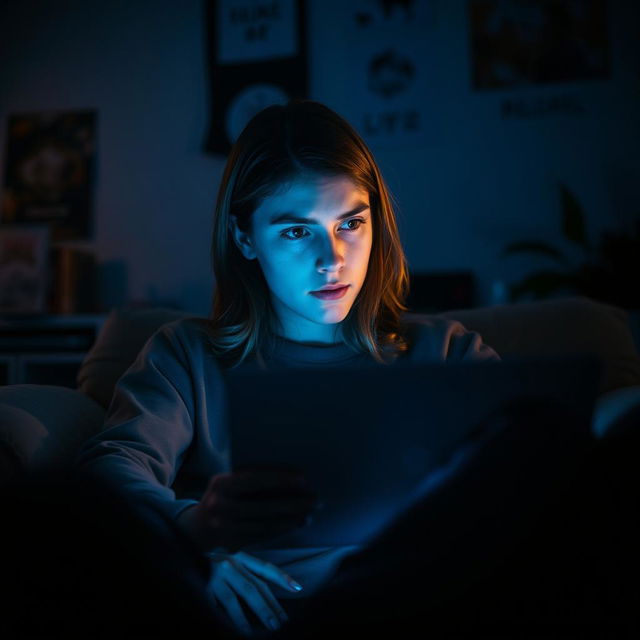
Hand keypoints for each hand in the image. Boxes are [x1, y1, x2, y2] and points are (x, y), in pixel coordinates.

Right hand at [178, 468, 316, 551]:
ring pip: (265, 524)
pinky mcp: (232, 543)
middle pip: (263, 506)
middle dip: (292, 503)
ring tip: (309, 512)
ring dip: (291, 518)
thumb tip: (290, 475)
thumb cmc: (222, 494)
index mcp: (221, 484)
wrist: (197, 526)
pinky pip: (263, 535)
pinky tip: (296, 523)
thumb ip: (251, 476)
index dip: (280, 478)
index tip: (303, 478)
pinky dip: (282, 529)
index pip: (254, 480)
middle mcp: (220, 507)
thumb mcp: (228, 480)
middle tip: (315, 498)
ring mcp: (225, 528)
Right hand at [207, 550, 301, 635]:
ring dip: (249, 619)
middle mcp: (230, 564)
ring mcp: (215, 577)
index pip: (265, 569)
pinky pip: (218, 608)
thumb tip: (269, 599)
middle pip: (254, 588)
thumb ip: (248, 575)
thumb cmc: (213, 567)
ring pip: (235, 601)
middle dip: (268, 607)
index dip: (282, 578)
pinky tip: (239, 630)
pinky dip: (230, 620)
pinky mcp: (202, 588)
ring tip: (263, 630)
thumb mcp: (232, 564)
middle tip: (279, 624)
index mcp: (240, 558)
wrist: (183, 559)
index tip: (298, 588)